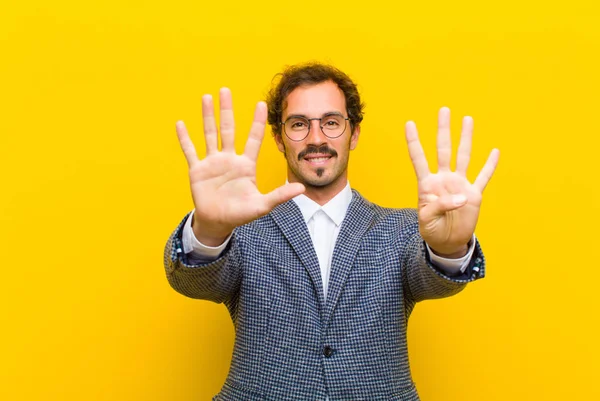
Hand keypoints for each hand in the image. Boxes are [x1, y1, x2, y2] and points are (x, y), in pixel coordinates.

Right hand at [176, 88, 304, 245]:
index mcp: (246, 165)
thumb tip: (302, 188)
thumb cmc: (240, 214)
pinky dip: (185, 138)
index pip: (253, 139)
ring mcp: (212, 163)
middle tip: (225, 89)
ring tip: (207, 97)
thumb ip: (280, 195)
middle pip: (228, 129)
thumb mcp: (262, 205)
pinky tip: (180, 124)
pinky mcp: (197, 170)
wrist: (218, 223)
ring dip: (207, 116)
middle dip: (227, 110)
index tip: (261, 103)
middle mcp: (229, 159)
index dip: (257, 122)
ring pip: (209, 134)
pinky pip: (190, 151)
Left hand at [404, 107, 498, 256]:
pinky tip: (495, 152)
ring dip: (466, 138)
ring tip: (467, 119)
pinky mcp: (474, 194)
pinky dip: (490, 166)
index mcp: (427, 184)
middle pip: (443, 149)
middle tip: (443, 110)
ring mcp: (459, 184)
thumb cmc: (432, 230)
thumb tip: (461, 196)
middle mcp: (443, 179)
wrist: (447, 242)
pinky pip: (483, 177)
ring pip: (463, 156)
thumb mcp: (427, 220)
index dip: (414, 142)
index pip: (419, 158)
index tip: (409, 123)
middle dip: (443, 130)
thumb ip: (440, 206)